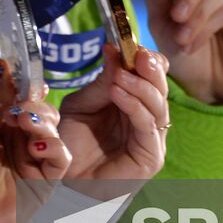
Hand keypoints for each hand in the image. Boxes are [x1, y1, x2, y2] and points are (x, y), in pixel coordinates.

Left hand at [0, 60, 69, 222]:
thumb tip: (4, 65)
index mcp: (4, 128)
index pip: (28, 103)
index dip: (32, 92)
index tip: (34, 83)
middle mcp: (21, 143)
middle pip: (46, 117)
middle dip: (37, 109)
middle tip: (19, 111)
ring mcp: (35, 163)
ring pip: (55, 135)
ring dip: (43, 126)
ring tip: (25, 125)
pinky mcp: (46, 183)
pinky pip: (61, 161)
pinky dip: (54, 149)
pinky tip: (38, 147)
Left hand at [58, 42, 167, 191]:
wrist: (61, 180)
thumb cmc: (71, 144)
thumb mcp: (82, 104)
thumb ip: (102, 81)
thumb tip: (114, 49)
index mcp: (134, 102)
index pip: (152, 75)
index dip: (145, 58)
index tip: (129, 42)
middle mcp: (147, 119)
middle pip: (160, 87)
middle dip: (150, 68)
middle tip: (136, 53)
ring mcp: (152, 138)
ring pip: (158, 105)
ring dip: (141, 86)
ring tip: (121, 74)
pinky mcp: (151, 157)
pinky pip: (147, 126)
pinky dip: (135, 106)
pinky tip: (119, 92)